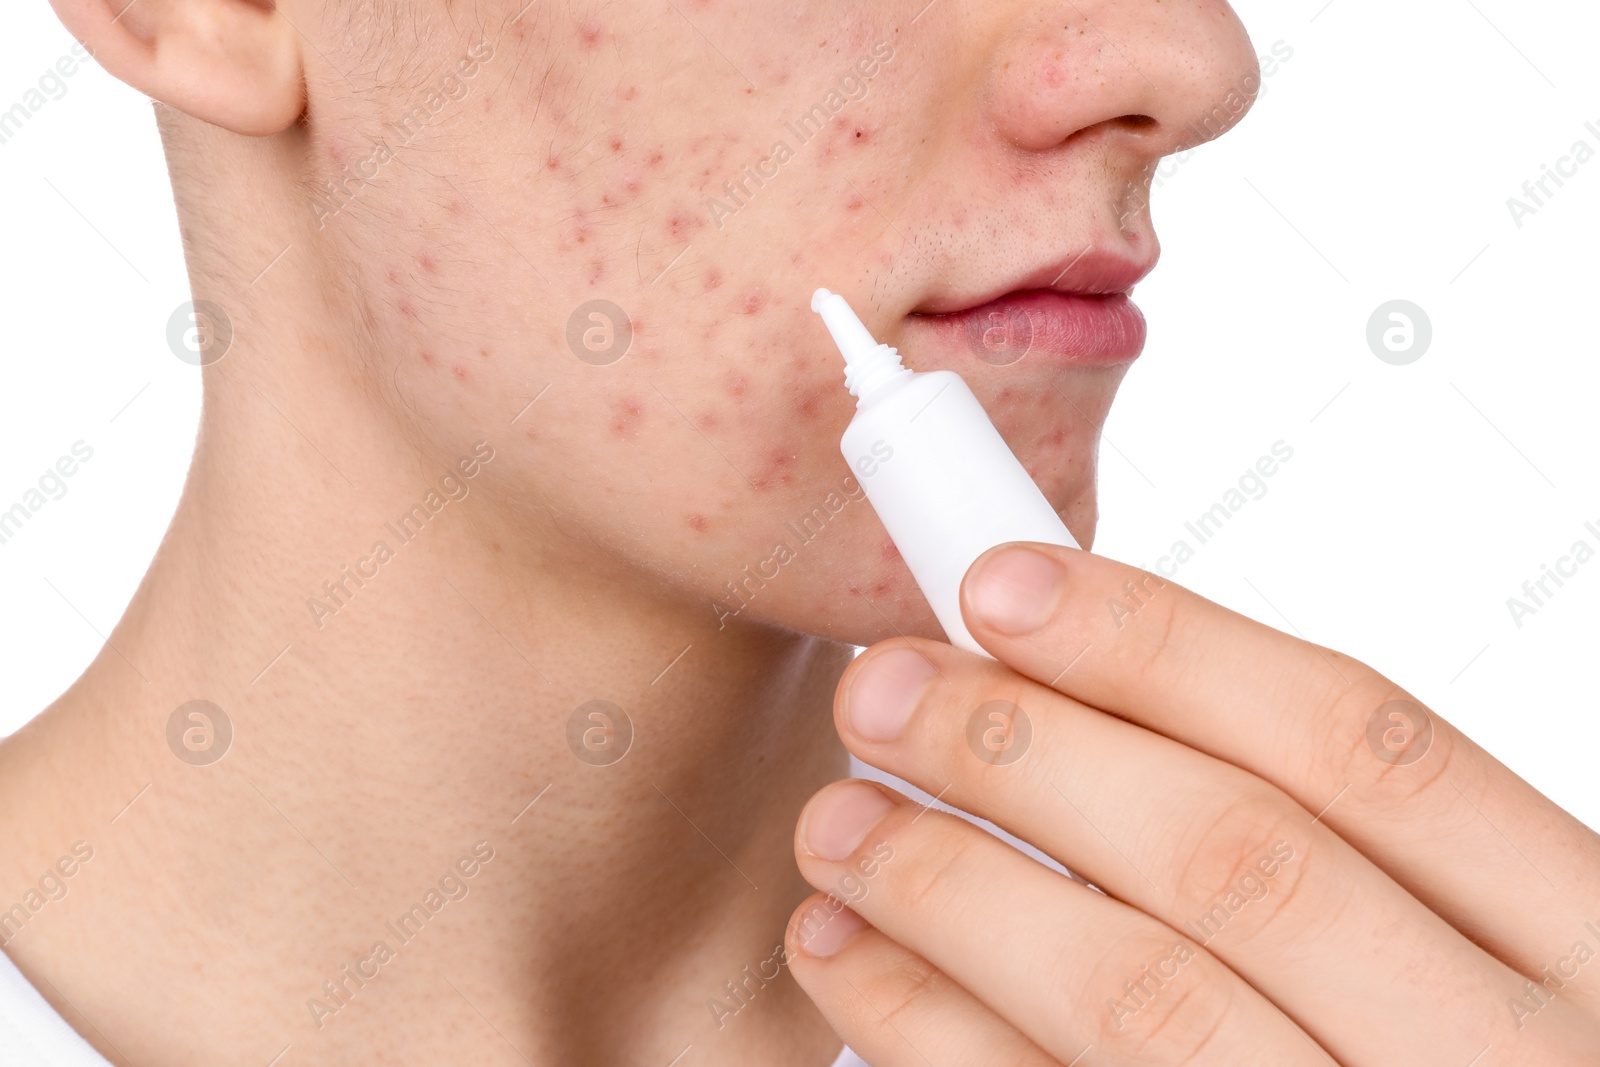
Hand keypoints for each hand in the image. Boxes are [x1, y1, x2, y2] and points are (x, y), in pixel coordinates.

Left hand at [785, 543, 1599, 1064]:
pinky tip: (850, 959)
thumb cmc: (1458, 1054)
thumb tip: (1069, 685)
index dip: (1161, 645)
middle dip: (1026, 752)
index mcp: (1578, 939)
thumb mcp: (1477, 945)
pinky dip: (929, 1033)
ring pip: (1133, 999)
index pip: (1356, 742)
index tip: (1003, 585)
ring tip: (836, 823)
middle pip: (1230, 856)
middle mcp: (1492, 1059)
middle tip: (883, 688)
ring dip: (949, 890)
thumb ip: (1333, 838)